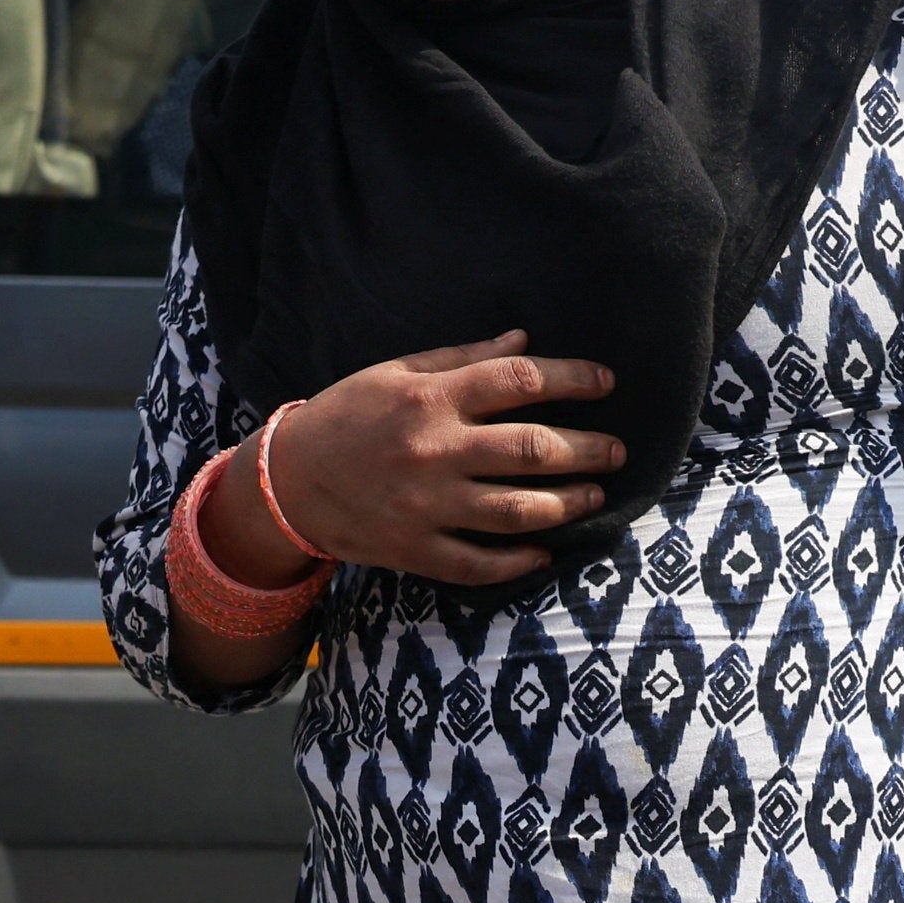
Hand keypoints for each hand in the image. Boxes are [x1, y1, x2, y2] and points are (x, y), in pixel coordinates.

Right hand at [216, 333, 625, 590]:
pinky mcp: (416, 550)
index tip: (607, 383)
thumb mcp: (395, 372)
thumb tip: (525, 340)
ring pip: (519, 510)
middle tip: (617, 450)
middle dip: (588, 449)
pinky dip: (520, 560)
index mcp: (431, 398)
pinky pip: (480, 562)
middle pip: (533, 450)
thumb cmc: (346, 417)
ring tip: (596, 495)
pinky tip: (547, 551)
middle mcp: (435, 451)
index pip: (520, 381)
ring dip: (569, 503)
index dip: (573, 378)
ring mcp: (427, 506)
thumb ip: (462, 357)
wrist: (286, 482)